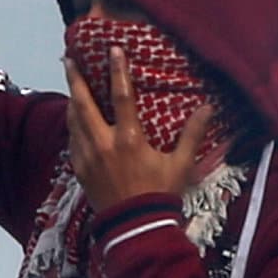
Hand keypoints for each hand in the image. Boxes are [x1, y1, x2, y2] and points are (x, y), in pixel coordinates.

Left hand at [64, 47, 216, 211]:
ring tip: (71, 83)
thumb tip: (209, 107)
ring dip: (72, 100)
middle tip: (69, 59)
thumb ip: (193, 133)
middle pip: (83, 104)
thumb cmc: (160, 194)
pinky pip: (72, 140)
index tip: (113, 50)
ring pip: (73, 121)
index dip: (118, 71)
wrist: (134, 228)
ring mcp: (87, 157)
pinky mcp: (79, 170)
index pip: (121, 96)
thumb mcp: (180, 164)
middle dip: (75, 79)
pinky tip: (74, 118)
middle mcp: (103, 144)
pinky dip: (73, 125)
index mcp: (129, 139)